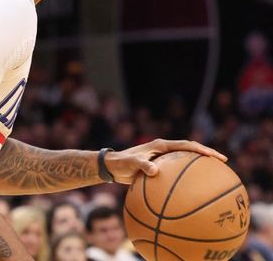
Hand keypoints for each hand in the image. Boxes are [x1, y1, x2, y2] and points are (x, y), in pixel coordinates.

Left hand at [105, 139, 226, 183]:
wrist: (112, 166)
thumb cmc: (121, 163)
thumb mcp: (130, 163)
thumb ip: (142, 165)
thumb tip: (154, 171)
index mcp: (161, 145)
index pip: (186, 145)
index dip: (202, 150)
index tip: (216, 156)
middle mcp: (164, 149)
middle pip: (190, 150)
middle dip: (206, 154)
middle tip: (223, 162)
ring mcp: (163, 157)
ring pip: (186, 160)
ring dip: (199, 165)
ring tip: (215, 175)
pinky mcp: (160, 166)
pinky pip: (178, 171)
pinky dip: (187, 177)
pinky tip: (193, 189)